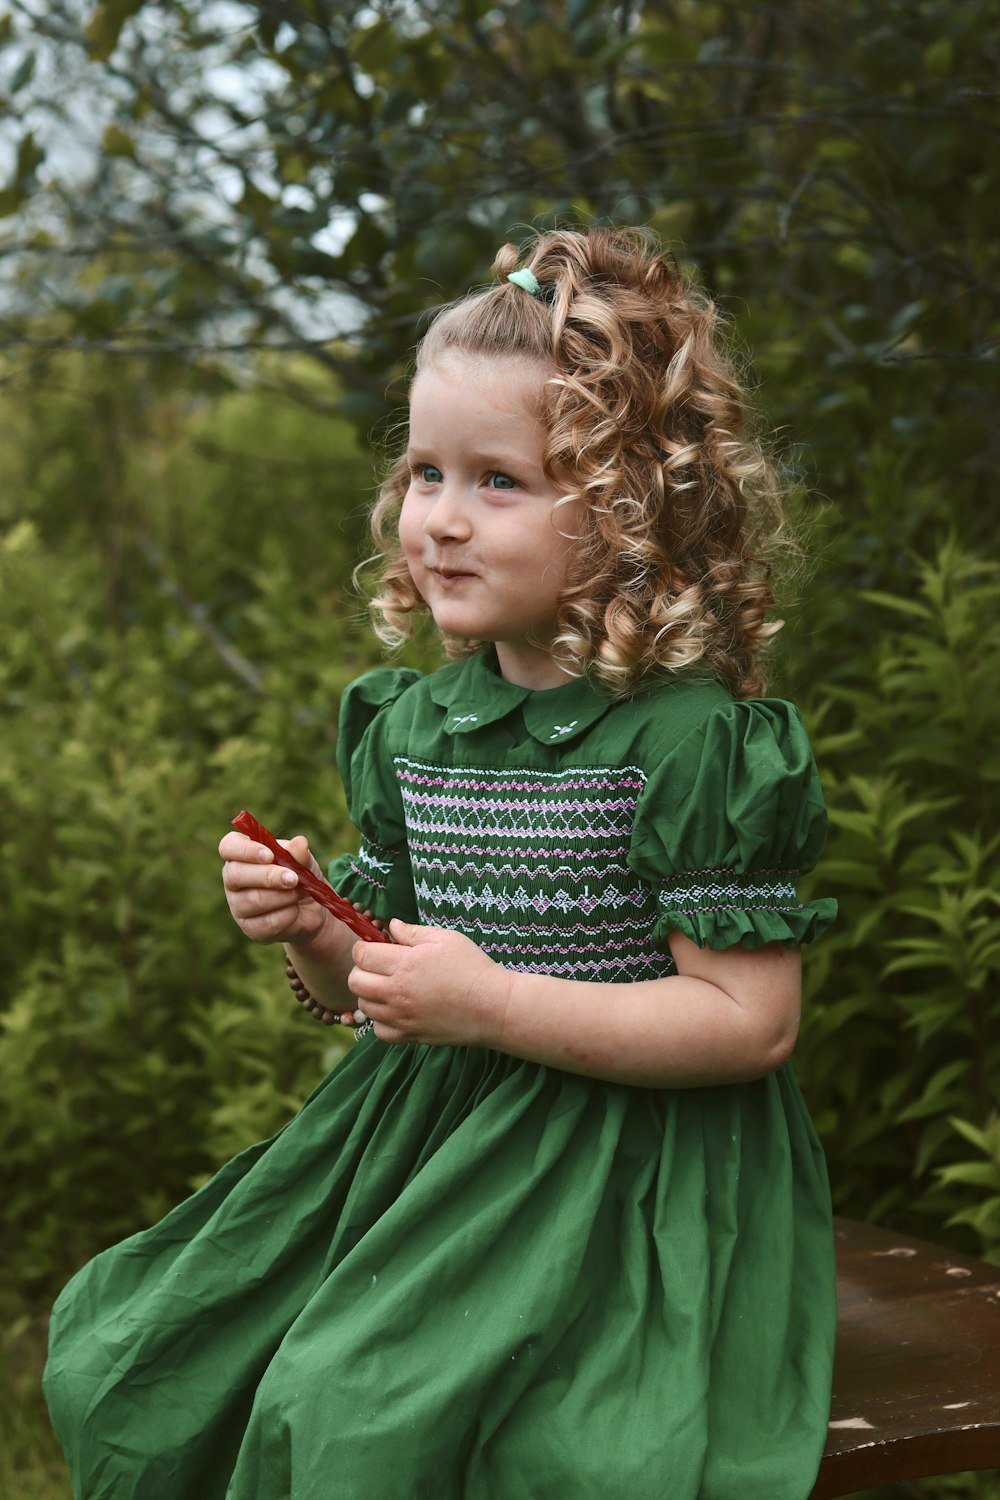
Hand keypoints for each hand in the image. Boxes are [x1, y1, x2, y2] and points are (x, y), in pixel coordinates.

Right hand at [219, 830, 328, 946]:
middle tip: (293, 879)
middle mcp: (233, 880)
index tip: (269, 855)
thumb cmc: (300, 876)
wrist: (312, 908)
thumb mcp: (303, 861)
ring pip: (253, 900)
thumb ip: (300, 853)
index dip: (245, 850)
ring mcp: (238, 906)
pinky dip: (287, 915)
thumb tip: (300, 843)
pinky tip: (295, 911)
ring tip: (299, 893)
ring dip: (283, 897)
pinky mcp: (250, 928)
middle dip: (268, 876)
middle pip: (235, 875)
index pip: (228, 847)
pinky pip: (265, 923)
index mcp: (241, 855)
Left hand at [347, 920, 511, 1047]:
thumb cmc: (472, 968)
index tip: (375, 946)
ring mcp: (401, 1017)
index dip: (364, 947)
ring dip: (370, 993)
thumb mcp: (445, 939)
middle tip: (379, 966)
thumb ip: (413, 932)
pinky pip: (378, 1030)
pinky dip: (381, 1020)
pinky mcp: (409, 1036)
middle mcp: (396, 992)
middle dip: (362, 969)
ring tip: (389, 986)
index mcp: (404, 964)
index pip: (362, 955)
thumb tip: (390, 925)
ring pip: (364, 1005)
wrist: (493, 1007)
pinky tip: (396, 1009)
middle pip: (355, 981)